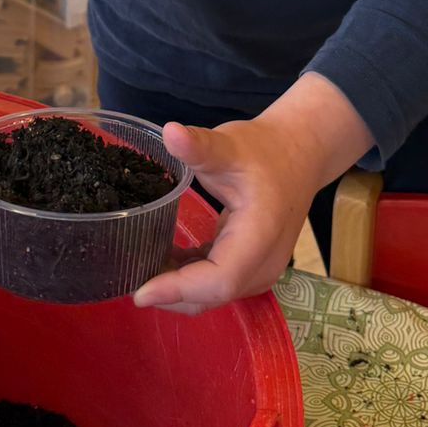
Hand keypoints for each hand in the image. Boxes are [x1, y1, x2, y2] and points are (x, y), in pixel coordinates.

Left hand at [133, 74, 372, 314]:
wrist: (299, 154)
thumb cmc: (264, 149)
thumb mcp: (230, 145)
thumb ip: (200, 146)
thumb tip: (169, 131)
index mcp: (260, 236)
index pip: (220, 279)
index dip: (179, 290)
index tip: (139, 292)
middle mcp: (264, 263)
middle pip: (214, 295)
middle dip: (171, 294)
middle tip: (128, 279)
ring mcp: (260, 269)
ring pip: (214, 294)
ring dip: (178, 288)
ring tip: (139, 269)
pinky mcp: (251, 266)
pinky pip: (216, 282)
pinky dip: (189, 277)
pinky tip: (163, 259)